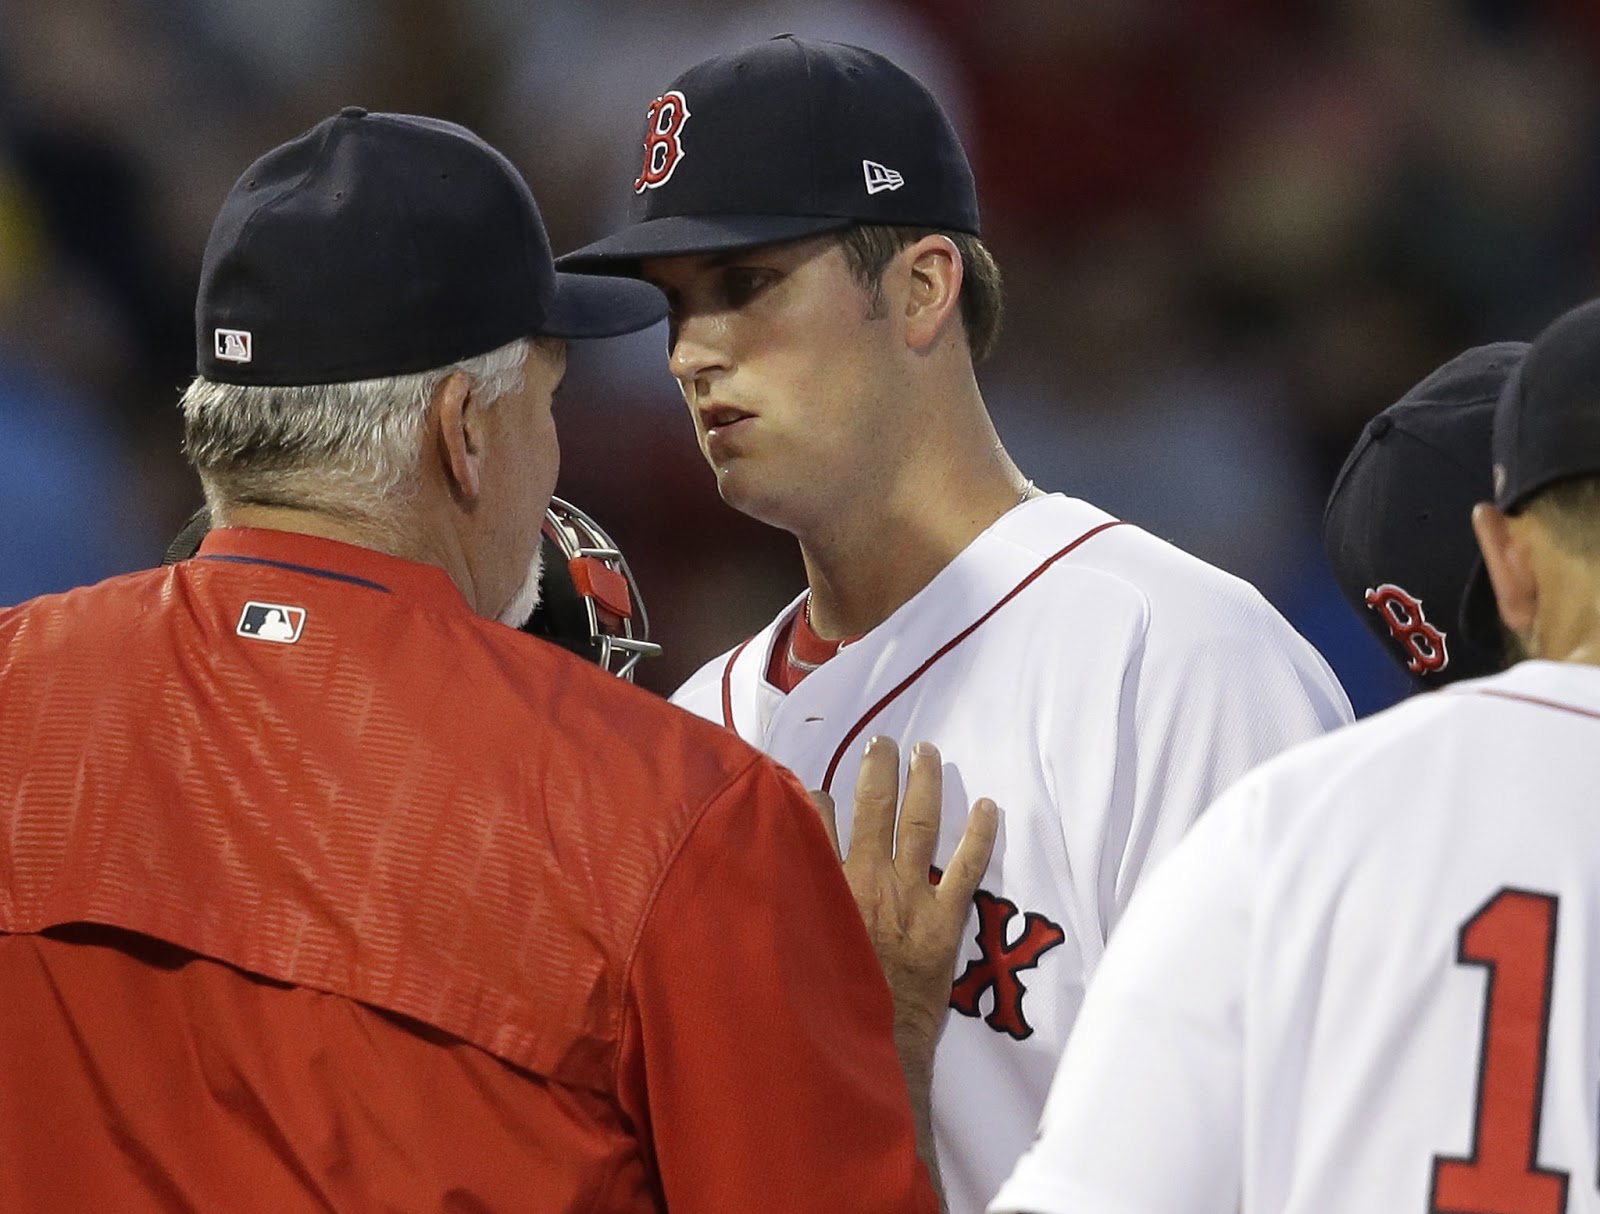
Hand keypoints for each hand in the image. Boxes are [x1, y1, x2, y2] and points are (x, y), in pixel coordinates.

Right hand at [812, 737, 998, 1060]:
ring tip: (927, 751)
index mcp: (826, 885)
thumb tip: (767, 870)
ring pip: (920, 825)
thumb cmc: (821, 1004)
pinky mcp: (946, 921)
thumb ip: (781, 901)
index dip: (816, 797)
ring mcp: (911, 897)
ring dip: (924, 784)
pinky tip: (988, 805)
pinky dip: (979, 836)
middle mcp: (869, 880)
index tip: (815, 784)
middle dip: (879, 769)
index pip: (817, 821)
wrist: (867, 1049)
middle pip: (874, 809)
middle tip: (884, 741)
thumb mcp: (786, 948)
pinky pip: (967, 869)